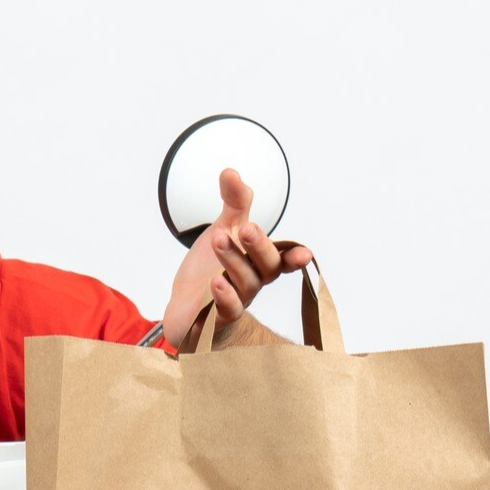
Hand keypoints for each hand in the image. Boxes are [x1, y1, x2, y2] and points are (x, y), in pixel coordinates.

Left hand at [161, 168, 311, 346]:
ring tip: (218, 240)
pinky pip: (227, 309)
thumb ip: (233, 204)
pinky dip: (224, 296)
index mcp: (259, 262)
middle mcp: (253, 281)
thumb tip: (230, 172)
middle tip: (247, 228)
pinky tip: (215, 282)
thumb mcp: (223, 230)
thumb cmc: (210, 270)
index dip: (295, 257)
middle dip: (259, 246)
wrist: (185, 306)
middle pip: (267, 267)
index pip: (283, 258)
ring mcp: (237, 300)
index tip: (304, 253)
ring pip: (244, 282)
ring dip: (233, 260)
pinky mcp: (217, 317)